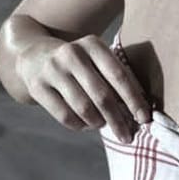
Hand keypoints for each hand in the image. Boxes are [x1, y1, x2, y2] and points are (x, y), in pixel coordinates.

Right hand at [17, 35, 151, 143]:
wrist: (34, 55)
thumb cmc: (78, 62)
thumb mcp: (96, 58)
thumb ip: (116, 78)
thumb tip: (139, 112)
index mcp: (92, 43)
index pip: (118, 75)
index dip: (133, 99)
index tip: (145, 119)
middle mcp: (72, 53)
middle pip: (102, 95)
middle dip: (118, 120)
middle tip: (128, 136)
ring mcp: (52, 70)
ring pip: (83, 108)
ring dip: (98, 123)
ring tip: (103, 125)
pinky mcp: (37, 87)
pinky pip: (65, 116)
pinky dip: (79, 125)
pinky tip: (85, 124)